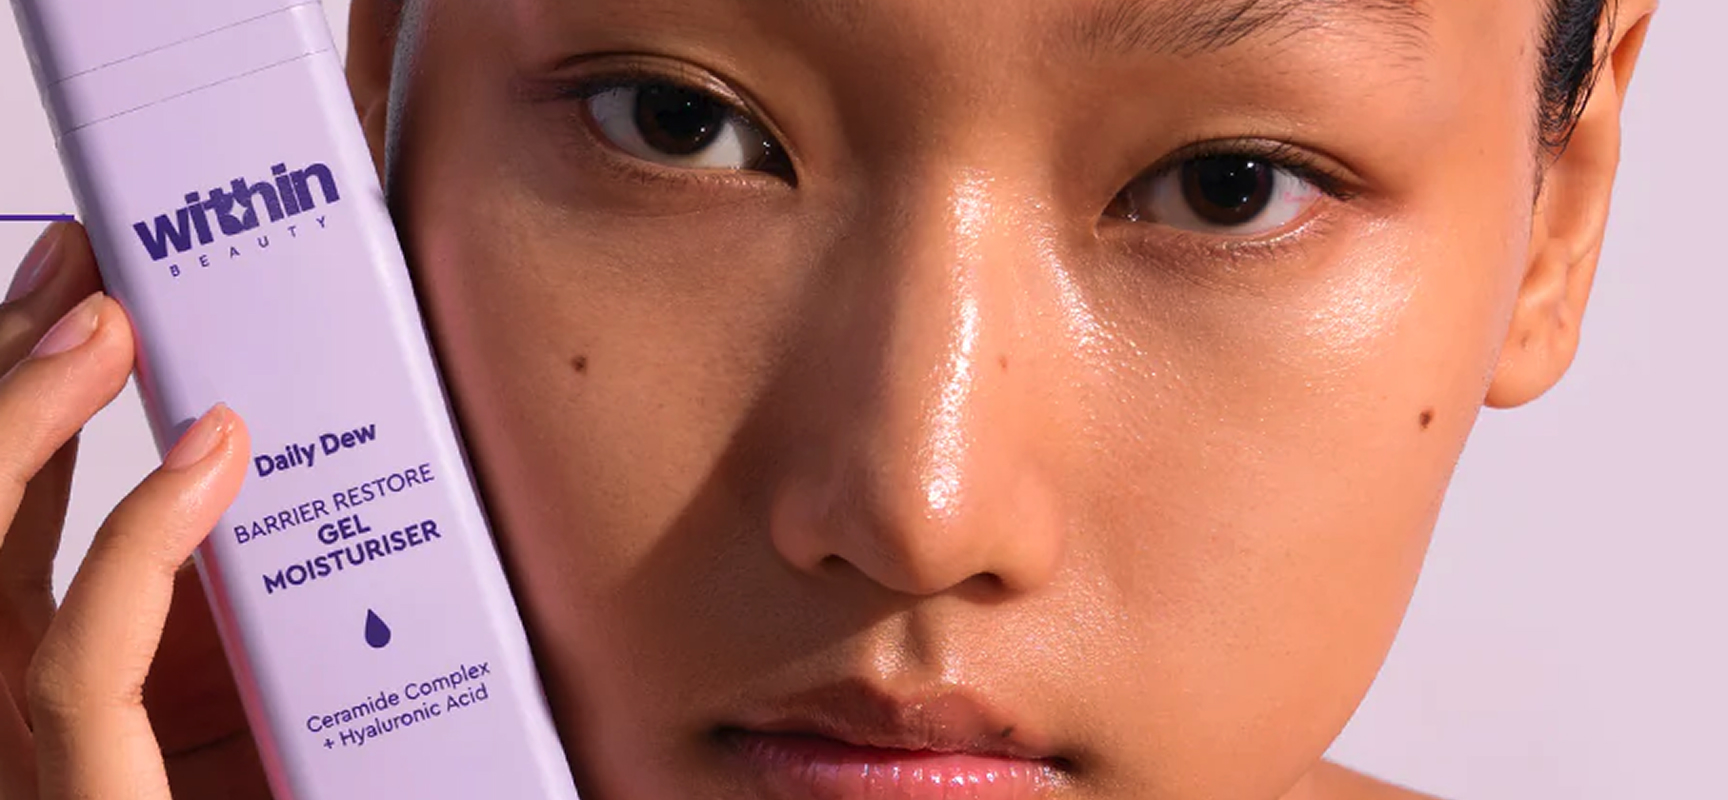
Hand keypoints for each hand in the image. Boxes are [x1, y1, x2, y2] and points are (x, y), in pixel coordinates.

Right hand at [0, 223, 268, 798]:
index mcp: (30, 695)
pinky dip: (131, 554)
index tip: (79, 292)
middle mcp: (2, 715)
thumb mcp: (244, 707)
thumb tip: (271, 476)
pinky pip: (74, 672)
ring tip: (110, 327)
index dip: (12, 397)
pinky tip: (203, 464)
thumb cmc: (293, 789)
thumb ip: (229, 615)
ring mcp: (20, 761)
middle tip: (85, 272)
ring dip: (26, 428)